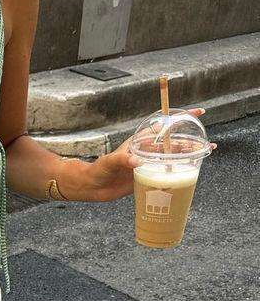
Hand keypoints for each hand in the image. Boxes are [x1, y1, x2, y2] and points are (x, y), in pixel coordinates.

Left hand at [66, 108, 214, 202]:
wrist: (93, 187)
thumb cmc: (99, 170)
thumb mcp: (110, 162)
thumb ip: (122, 160)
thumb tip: (136, 162)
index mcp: (140, 141)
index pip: (163, 126)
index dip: (180, 119)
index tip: (198, 113)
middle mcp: (147, 151)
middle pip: (173, 143)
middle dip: (191, 141)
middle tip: (207, 144)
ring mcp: (148, 164)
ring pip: (173, 157)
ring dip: (189, 155)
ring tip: (205, 154)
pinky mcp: (147, 177)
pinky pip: (167, 173)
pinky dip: (179, 171)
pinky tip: (191, 172)